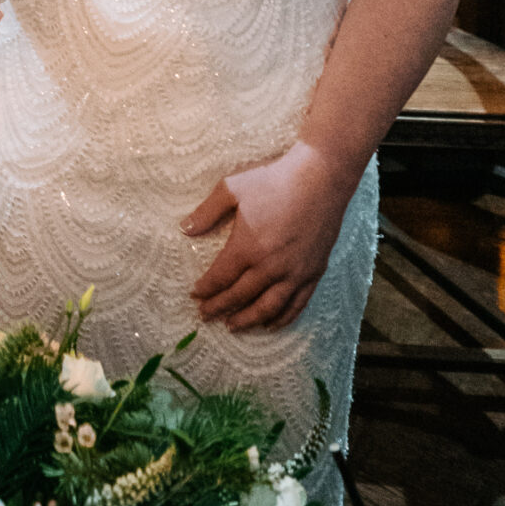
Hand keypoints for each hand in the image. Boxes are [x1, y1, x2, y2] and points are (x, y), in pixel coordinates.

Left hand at [184, 141, 353, 330]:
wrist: (319, 179)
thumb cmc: (273, 181)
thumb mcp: (232, 188)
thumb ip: (207, 212)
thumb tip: (184, 229)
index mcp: (248, 247)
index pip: (221, 277)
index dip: (206, 289)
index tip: (195, 296)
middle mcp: (271, 267)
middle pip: (241, 296)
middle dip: (220, 307)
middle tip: (206, 316)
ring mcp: (295, 273)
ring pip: (268, 307)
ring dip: (249, 320)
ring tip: (233, 326)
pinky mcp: (313, 273)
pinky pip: (297, 304)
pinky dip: (283, 318)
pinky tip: (272, 324)